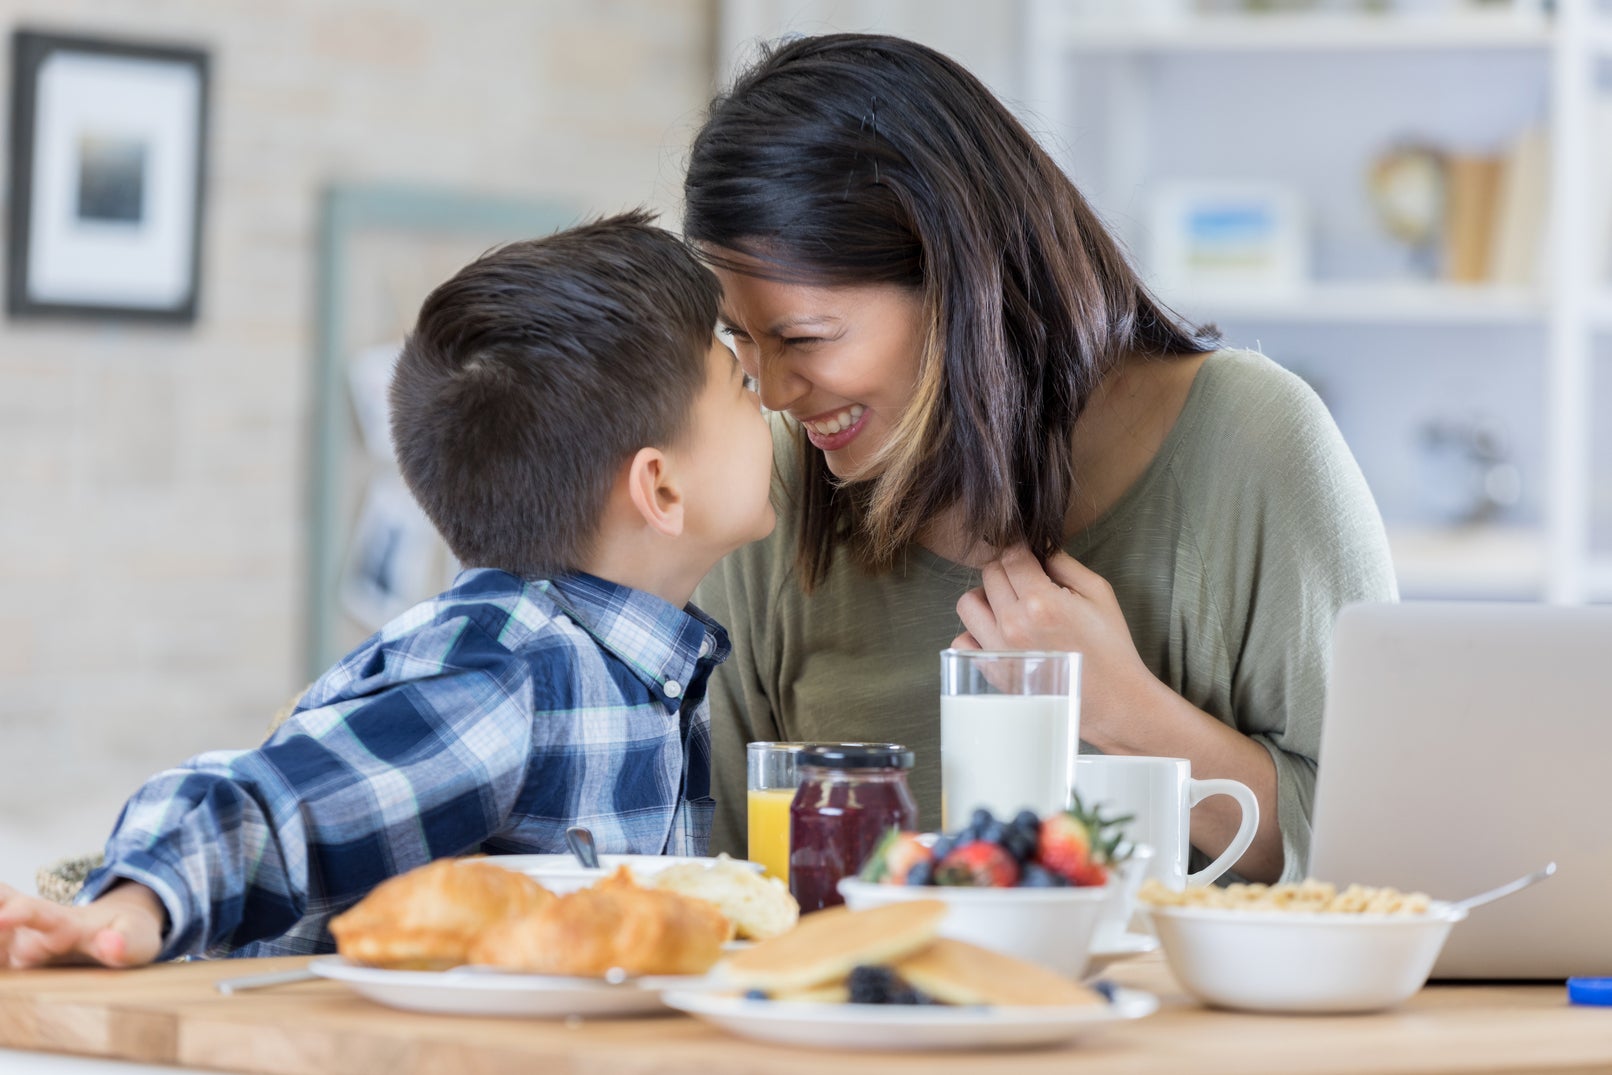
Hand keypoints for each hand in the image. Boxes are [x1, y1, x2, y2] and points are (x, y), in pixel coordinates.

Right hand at [0, 880, 164, 967]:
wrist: (120, 930)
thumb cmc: (128, 935)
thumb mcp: (138, 941)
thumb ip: (126, 943)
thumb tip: (111, 944)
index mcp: (63, 924)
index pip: (38, 915)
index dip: (19, 915)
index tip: (6, 916)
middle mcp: (32, 928)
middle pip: (1, 909)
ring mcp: (16, 941)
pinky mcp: (9, 956)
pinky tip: (0, 971)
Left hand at [953, 544, 1154, 748]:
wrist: (1113, 700)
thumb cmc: (1110, 647)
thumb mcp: (1098, 593)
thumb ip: (1063, 563)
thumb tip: (1035, 547)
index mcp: (1041, 602)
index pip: (1011, 556)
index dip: (1019, 548)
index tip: (1027, 553)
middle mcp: (1012, 625)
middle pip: (989, 574)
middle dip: (1007, 569)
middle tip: (1026, 579)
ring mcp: (998, 650)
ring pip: (968, 603)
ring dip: (986, 596)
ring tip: (1009, 604)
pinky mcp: (992, 671)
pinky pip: (962, 641)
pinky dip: (975, 631)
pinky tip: (999, 632)